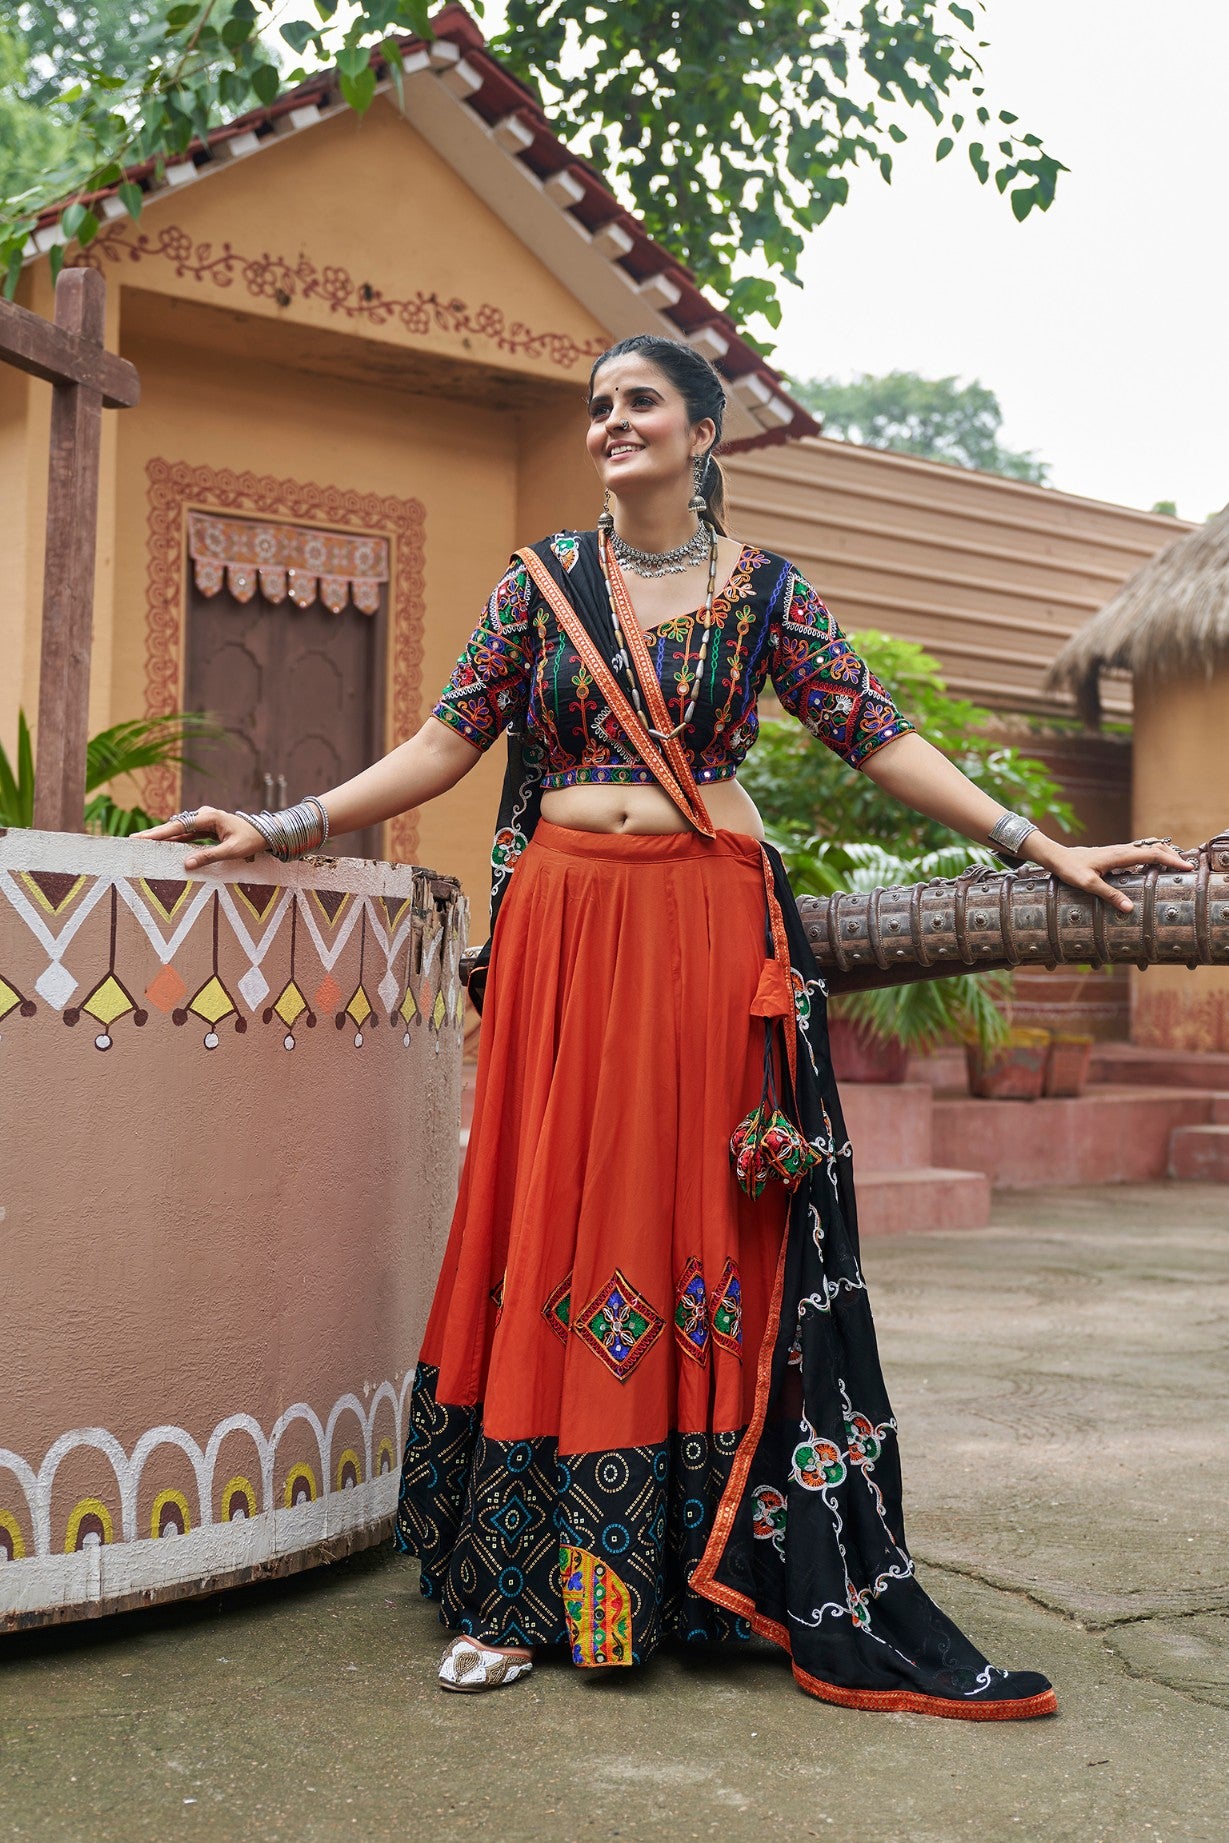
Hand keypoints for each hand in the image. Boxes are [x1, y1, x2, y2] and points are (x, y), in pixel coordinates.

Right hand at [132, 805, 264, 872]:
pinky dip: (174, 840)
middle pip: (175, 826)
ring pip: (179, 830)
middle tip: (133, 840)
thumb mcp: (232, 851)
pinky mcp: (205, 828)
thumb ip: (209, 856)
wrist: (265, 833)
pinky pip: (186, 834)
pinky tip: (162, 846)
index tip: (142, 838)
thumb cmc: (251, 840)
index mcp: (209, 817)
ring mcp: (204, 821)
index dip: (159, 833)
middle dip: (154, 834)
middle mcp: (204, 816)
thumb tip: (187, 864)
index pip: (179, 826)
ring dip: (162, 837)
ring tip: (142, 844)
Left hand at [1026, 836, 1191, 912]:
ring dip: (1164, 855)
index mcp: (1119, 855)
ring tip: (1177, 867)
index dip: (1171, 860)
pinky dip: (1152, 857)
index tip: (1187, 867)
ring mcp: (1119, 852)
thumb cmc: (1070, 869)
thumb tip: (1129, 908)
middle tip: (1187, 868)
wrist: (1058, 858)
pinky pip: (1139, 854)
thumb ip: (1109, 895)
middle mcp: (1122, 850)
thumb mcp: (1088, 885)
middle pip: (1155, 847)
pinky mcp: (1116, 856)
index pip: (1152, 854)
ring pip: (1148, 849)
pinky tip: (1155, 868)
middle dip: (1173, 855)